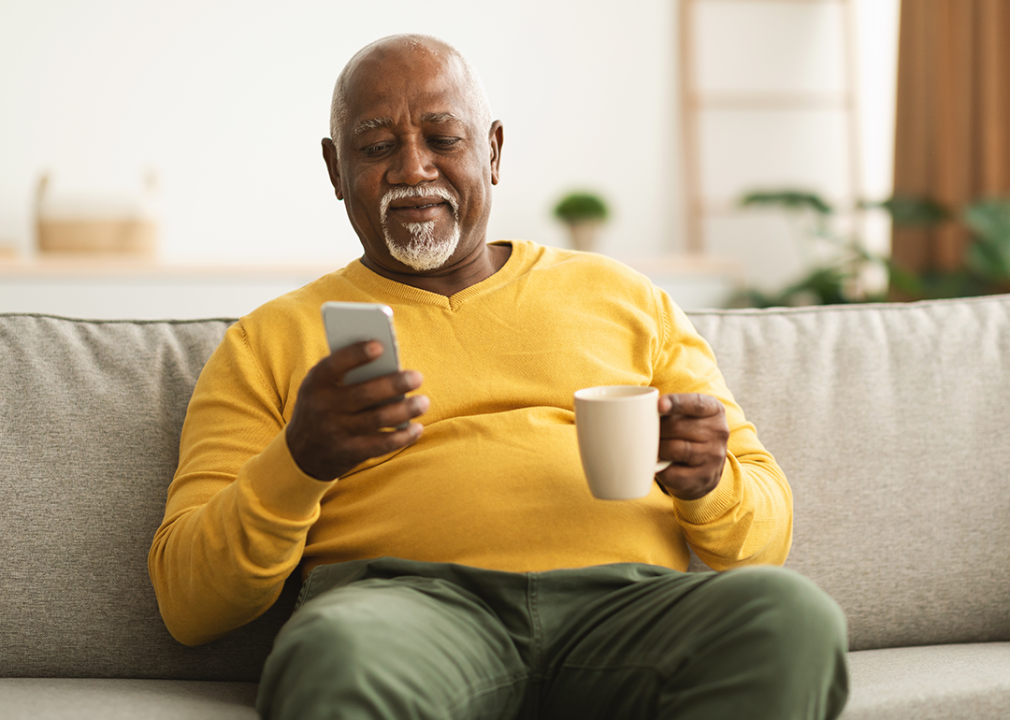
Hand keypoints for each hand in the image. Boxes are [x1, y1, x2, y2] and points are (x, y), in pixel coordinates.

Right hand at [285, 340, 428, 480]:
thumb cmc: (322, 407)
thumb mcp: (321, 388)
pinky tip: (417, 428)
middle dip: (393, 384)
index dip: (355, 354)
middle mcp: (323, 408)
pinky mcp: (349, 452)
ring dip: (404, 410)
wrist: (302, 453)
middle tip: (417, 377)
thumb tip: (389, 362)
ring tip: (423, 402)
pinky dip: (402, 437)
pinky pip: (381, 445)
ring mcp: (336, 432)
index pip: (334, 366)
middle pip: (363, 394)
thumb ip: (346, 373)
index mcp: (315, 384)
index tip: (380, 346)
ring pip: (377, 419)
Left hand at [656, 393, 727, 499]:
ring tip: (652, 447)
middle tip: (646, 432)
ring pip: (674, 449)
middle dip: (656, 429)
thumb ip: (671, 407)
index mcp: (715, 410)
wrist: (707, 465)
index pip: (696, 404)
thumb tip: (641, 409)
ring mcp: (713, 456)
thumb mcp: (688, 413)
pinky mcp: (703, 478)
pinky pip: (672, 473)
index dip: (676, 403)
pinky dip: (659, 469)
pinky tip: (658, 464)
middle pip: (676, 427)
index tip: (659, 405)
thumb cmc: (689, 432)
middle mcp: (718, 432)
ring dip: (657, 448)